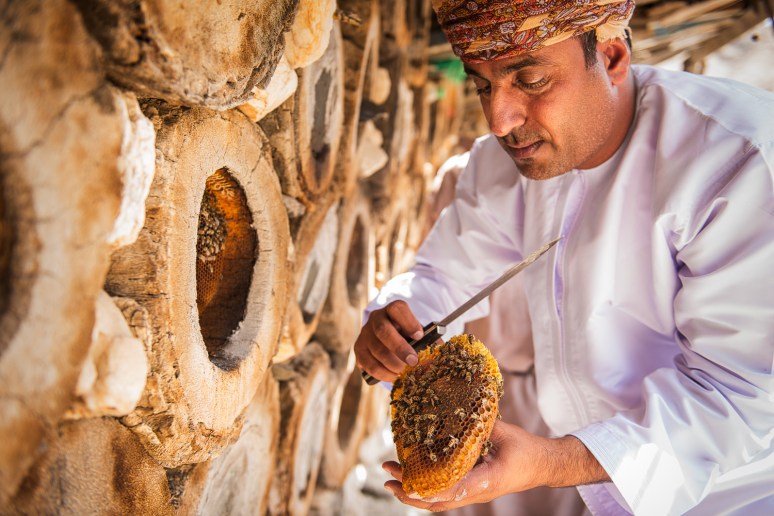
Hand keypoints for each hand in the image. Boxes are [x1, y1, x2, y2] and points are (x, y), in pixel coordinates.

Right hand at [354, 300, 422, 382]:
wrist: (388, 340)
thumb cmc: (408, 336)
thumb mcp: (418, 333)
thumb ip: (428, 341)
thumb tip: (436, 355)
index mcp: (393, 309)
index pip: (397, 309)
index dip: (409, 322)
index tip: (419, 336)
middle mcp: (376, 318)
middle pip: (383, 330)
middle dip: (399, 348)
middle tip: (413, 362)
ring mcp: (365, 333)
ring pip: (376, 350)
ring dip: (392, 365)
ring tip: (405, 373)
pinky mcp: (358, 350)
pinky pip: (369, 364)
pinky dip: (383, 374)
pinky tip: (393, 377)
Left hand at [382, 421, 530, 510]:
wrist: (543, 465)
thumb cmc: (526, 450)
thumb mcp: (503, 434)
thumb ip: (478, 426)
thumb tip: (453, 410)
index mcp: (485, 480)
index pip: (451, 490)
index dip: (427, 489)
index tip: (406, 483)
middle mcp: (477, 491)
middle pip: (438, 501)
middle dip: (410, 493)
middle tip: (388, 479)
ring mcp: (474, 493)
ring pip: (439, 502)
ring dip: (415, 493)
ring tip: (392, 481)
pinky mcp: (473, 489)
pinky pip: (446, 495)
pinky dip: (427, 489)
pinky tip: (414, 478)